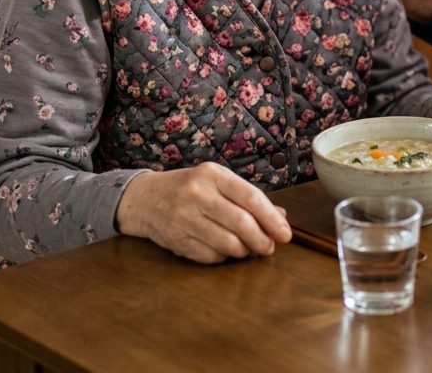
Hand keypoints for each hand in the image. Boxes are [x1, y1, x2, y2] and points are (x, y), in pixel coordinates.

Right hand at [115, 161, 292, 263]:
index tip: (286, 234)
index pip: (250, 197)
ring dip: (244, 251)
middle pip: (240, 223)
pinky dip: (223, 257)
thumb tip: (281, 217)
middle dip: (261, 239)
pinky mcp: (175, 240)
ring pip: (226, 243)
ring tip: (249, 248)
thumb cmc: (190, 188)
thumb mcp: (218, 183)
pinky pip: (209, 256)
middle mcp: (197, 194)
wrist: (145, 199)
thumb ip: (248, 198)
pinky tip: (226, 251)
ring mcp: (184, 218)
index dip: (271, 219)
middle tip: (270, 247)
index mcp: (213, 175)